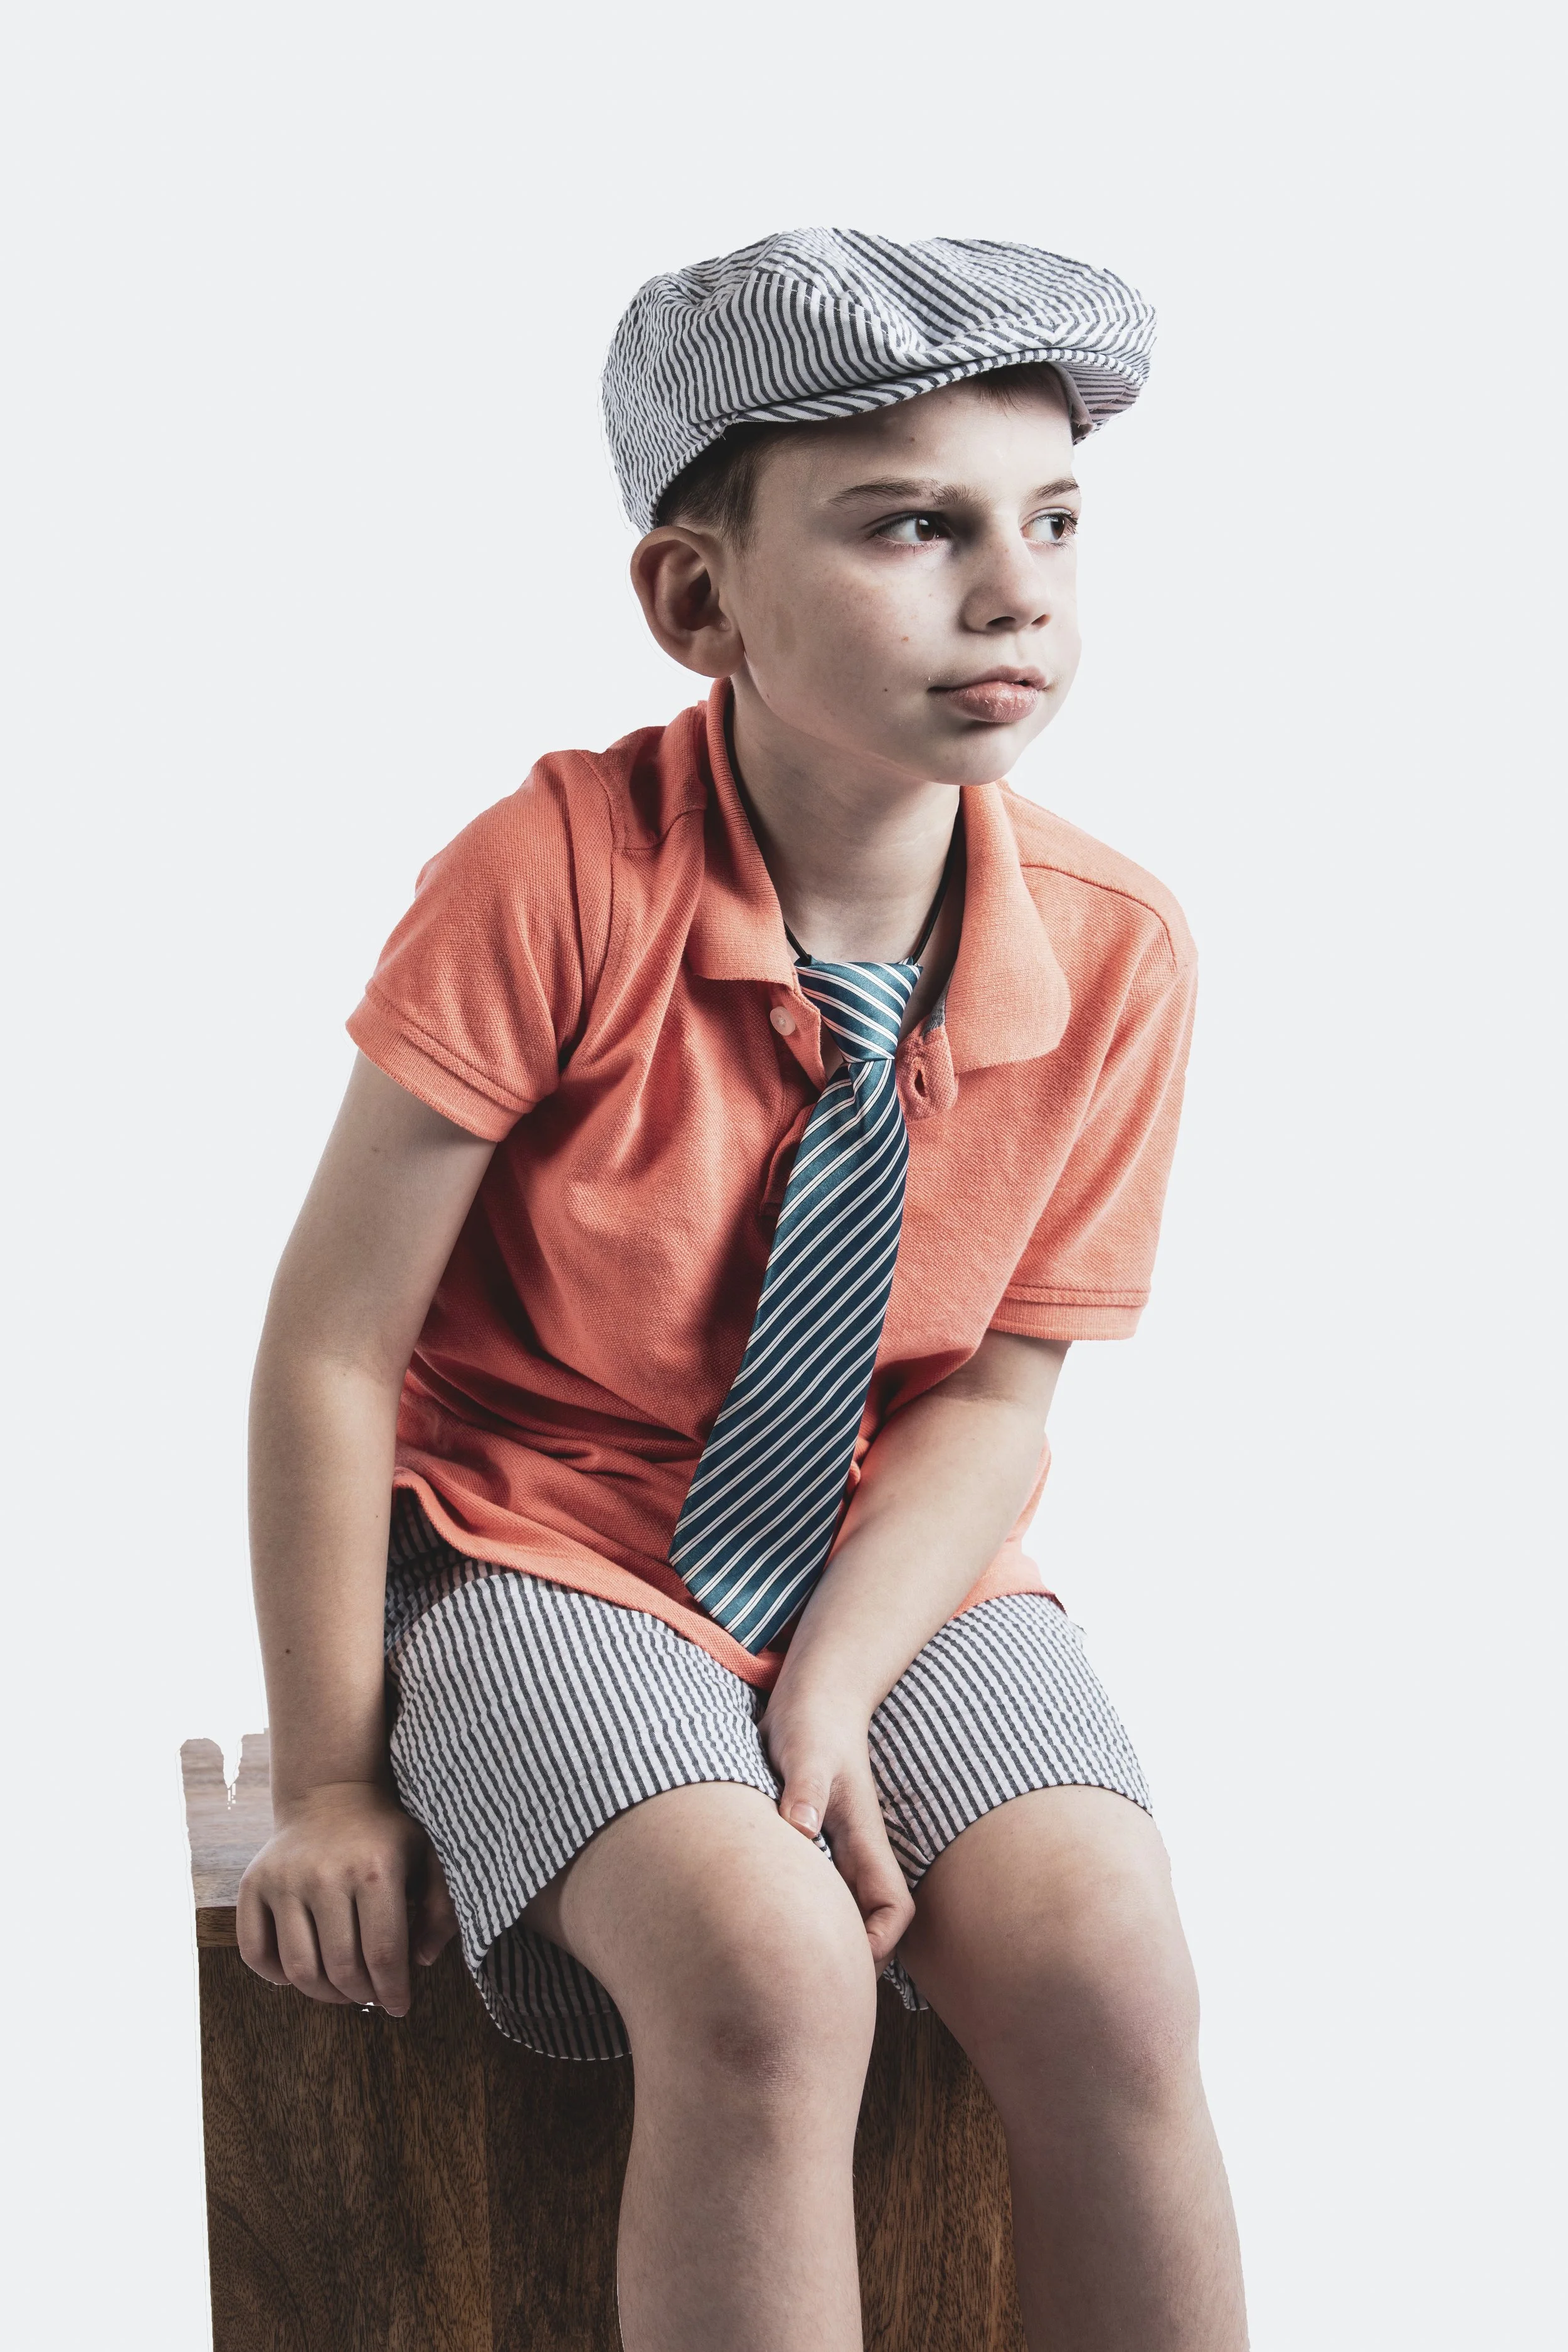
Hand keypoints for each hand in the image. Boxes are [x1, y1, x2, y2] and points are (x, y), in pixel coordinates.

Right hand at [237, 1780, 458, 2016]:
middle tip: (372, 1996)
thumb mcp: (428, 1857)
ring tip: (342, 1989)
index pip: (383, 1955)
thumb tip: (423, 1961)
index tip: (400, 2006)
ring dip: (324, 1994)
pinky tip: (301, 1970)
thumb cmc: (386, 1835)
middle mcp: (326, 1875)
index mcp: (375, 1870)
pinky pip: (255, 1952)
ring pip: (299, 1969)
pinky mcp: (253, 1884)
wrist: (332, 1793)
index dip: (393, 1992)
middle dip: (362, 1995)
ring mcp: (284, 1880)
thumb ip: (441, 1908)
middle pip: (341, 1969)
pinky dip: (275, 1976)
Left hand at [759, 1695, 913, 1969]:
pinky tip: (755, 1916)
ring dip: (820, 1936)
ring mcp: (834, 1849)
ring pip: (840, 1911)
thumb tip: (802, 1828)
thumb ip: (806, 1788)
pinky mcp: (810, 1842)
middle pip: (869, 1925)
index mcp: (864, 1839)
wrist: (810, 1697)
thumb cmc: (812, 1721)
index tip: (843, 1963)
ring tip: (774, 1963)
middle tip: (798, 1984)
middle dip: (848, 1961)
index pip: (894, 1910)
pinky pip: (813, 1891)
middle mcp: (855, 1852)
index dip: (877, 1944)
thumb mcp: (806, 1751)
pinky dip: (796, 1909)